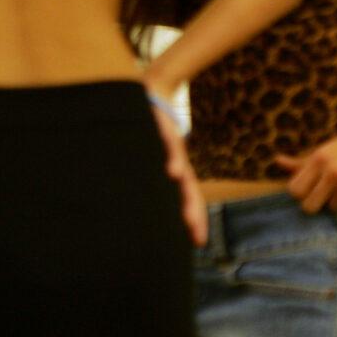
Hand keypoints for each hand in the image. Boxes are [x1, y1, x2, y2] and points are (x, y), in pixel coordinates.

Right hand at [148, 98, 207, 246]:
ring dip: (184, 190)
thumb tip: (139, 205)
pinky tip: (172, 171)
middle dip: (193, 213)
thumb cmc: (151, 131)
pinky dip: (172, 158)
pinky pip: (169, 145)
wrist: (155, 93)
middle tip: (196, 235)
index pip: (188, 200)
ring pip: (182, 172)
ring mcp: (172, 147)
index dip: (194, 220)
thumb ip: (149, 180)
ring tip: (187, 213)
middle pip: (189, 192)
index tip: (198, 243)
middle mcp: (178, 162)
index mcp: (176, 171)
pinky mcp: (163, 130)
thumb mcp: (151, 157)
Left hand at [274, 126, 336, 214]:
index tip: (311, 190)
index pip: (294, 191)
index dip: (302, 194)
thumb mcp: (325, 151)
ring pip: (333, 209)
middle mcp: (332, 170)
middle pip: (308, 207)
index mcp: (319, 159)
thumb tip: (276, 161)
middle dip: (317, 204)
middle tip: (328, 195)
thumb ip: (301, 163)